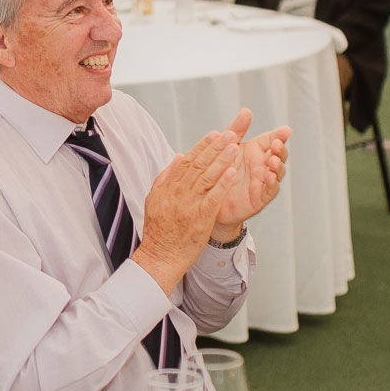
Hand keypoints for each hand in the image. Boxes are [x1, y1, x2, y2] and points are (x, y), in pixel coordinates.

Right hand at [131, 129, 239, 290]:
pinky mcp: (199, 219)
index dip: (202, 146)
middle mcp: (178, 193)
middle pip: (199, 165)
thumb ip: (166, 177)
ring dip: (221, 161)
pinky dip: (222, 185)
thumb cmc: (159, 230)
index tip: (214, 134)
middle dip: (215, 148)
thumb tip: (178, 157)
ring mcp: (188, 206)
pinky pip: (212, 199)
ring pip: (207, 178)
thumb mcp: (155, 199)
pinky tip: (232, 173)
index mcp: (168, 187)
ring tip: (234, 147)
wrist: (160, 256)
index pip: (188, 161)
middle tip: (230, 134)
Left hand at [211, 108, 289, 230]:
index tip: (285, 130)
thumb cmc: (218, 170)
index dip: (279, 135)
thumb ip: (236, 130)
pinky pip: (271, 189)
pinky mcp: (261, 197)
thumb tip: (246, 111)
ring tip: (272, 158)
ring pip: (277, 171)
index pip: (271, 139)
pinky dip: (272, 182)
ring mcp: (264, 180)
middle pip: (278, 154)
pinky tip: (269, 176)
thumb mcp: (226, 147)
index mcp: (256, 150)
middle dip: (280, 148)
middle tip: (277, 143)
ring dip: (278, 164)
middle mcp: (263, 164)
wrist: (208, 198)